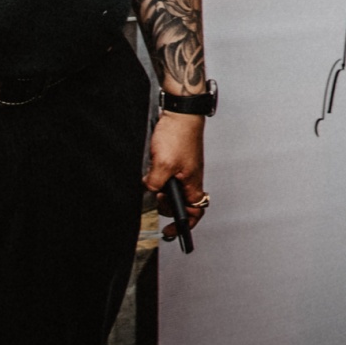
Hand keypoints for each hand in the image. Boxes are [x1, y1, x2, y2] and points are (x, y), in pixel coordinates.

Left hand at [144, 110, 206, 239]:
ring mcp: (184, 169)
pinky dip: (157, 177)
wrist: (180, 113)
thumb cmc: (179, 135)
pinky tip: (151, 169)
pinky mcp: (176, 160)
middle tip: (155, 198)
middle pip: (180, 203)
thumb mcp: (162, 165)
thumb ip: (155, 184)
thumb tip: (150, 191)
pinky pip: (166, 176)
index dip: (184, 225)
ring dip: (159, 189)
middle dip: (165, 204)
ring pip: (171, 189)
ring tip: (151, 181)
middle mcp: (190, 178)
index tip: (170, 231)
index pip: (195, 212)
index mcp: (193, 183)